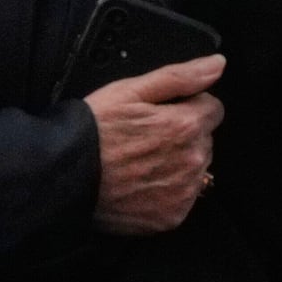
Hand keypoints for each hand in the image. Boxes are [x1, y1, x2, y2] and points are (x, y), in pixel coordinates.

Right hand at [86, 55, 223, 234]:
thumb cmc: (93, 130)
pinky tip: (141, 184)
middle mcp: (192, 160)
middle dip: (183, 136)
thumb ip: (181, 77)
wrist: (63, 176)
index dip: (187, 107)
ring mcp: (183, 191)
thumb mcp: (131, 90)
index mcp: (187, 126)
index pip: (212, 109)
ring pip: (196, 169)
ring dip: (178, 164)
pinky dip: (168, 192)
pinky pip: (183, 198)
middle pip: (204, 140)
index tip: (161, 114)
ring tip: (140, 163)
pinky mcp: (171, 216)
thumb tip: (218, 64)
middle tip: (145, 139)